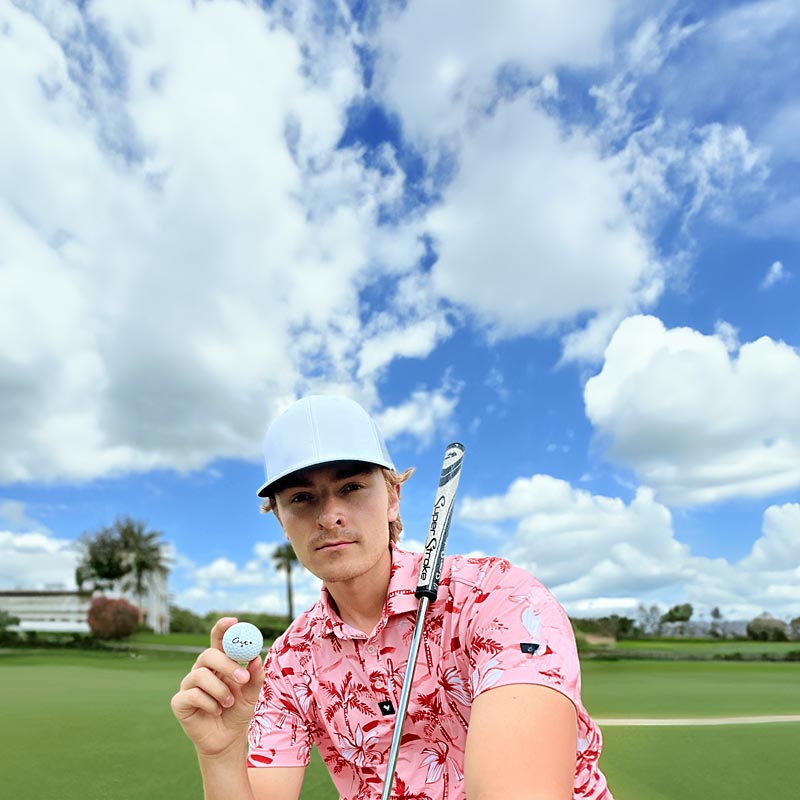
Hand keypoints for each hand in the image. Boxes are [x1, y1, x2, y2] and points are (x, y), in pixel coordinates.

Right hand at [170, 617, 264, 758]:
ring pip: (200, 675)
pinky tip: (215, 711)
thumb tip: (256, 658)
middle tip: (242, 679)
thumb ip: (255, 676)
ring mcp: (188, 685)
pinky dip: (209, 704)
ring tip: (229, 703)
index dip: (222, 627)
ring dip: (220, 690)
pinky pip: (192, 694)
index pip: (218, 639)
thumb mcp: (252, 693)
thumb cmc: (238, 711)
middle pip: (208, 654)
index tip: (233, 621)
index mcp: (219, 663)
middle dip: (227, 664)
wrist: (227, 740)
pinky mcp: (179, 702)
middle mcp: (201, 670)